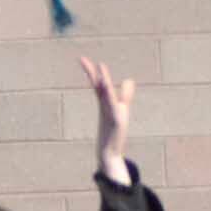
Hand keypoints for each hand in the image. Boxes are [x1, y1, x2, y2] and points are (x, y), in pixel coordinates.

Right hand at [79, 57, 135, 185]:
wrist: (109, 152)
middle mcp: (105, 106)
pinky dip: (112, 96)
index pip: (97, 84)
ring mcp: (109, 113)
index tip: (83, 59)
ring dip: (103, 81)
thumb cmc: (114, 131)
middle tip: (81, 58)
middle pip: (97, 86)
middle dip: (91, 72)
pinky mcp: (116, 120)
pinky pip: (113, 105)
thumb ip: (125, 94)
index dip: (92, 72)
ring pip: (104, 94)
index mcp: (104, 102)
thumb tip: (129, 79)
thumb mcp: (122, 108)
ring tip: (100, 66)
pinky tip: (114, 88)